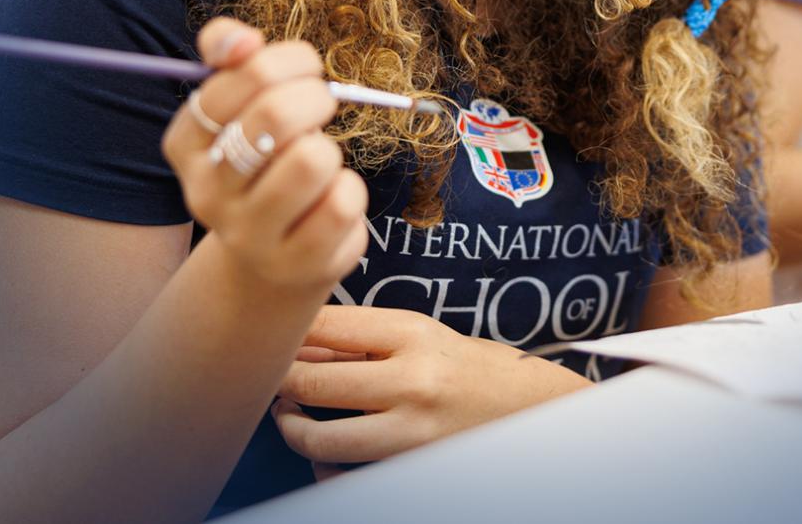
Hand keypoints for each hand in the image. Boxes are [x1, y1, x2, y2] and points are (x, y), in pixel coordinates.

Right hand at [162, 17, 368, 289]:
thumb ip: (228, 50)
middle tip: (323, 105)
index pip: (235, 80)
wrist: (272, 253)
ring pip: (313, 160)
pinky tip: (329, 199)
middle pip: (275, 115)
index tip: (307, 69)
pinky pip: (343, 203)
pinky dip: (350, 189)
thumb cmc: (264, 157)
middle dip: (316, 96)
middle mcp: (206, 193)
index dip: (288, 60)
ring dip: (330, 149)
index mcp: (186, 144)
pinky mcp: (296, 263)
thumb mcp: (240, 101)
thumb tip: (243, 41)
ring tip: (319, 161)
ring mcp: (249, 235)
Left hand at [272, 305, 590, 463]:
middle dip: (281, 381)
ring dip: (292, 428)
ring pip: (322, 438)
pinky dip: (323, 466)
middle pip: (314, 381)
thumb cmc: (466, 365)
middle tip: (273, 379)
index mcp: (412, 333)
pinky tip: (322, 452)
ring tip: (288, 415)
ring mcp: (413, 431)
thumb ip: (362, 340)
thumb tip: (299, 344)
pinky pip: (347, 475)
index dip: (289, 332)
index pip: (327, 325)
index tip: (275, 336)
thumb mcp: (419, 335)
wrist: (527, 409)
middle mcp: (412, 380)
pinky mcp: (413, 467)